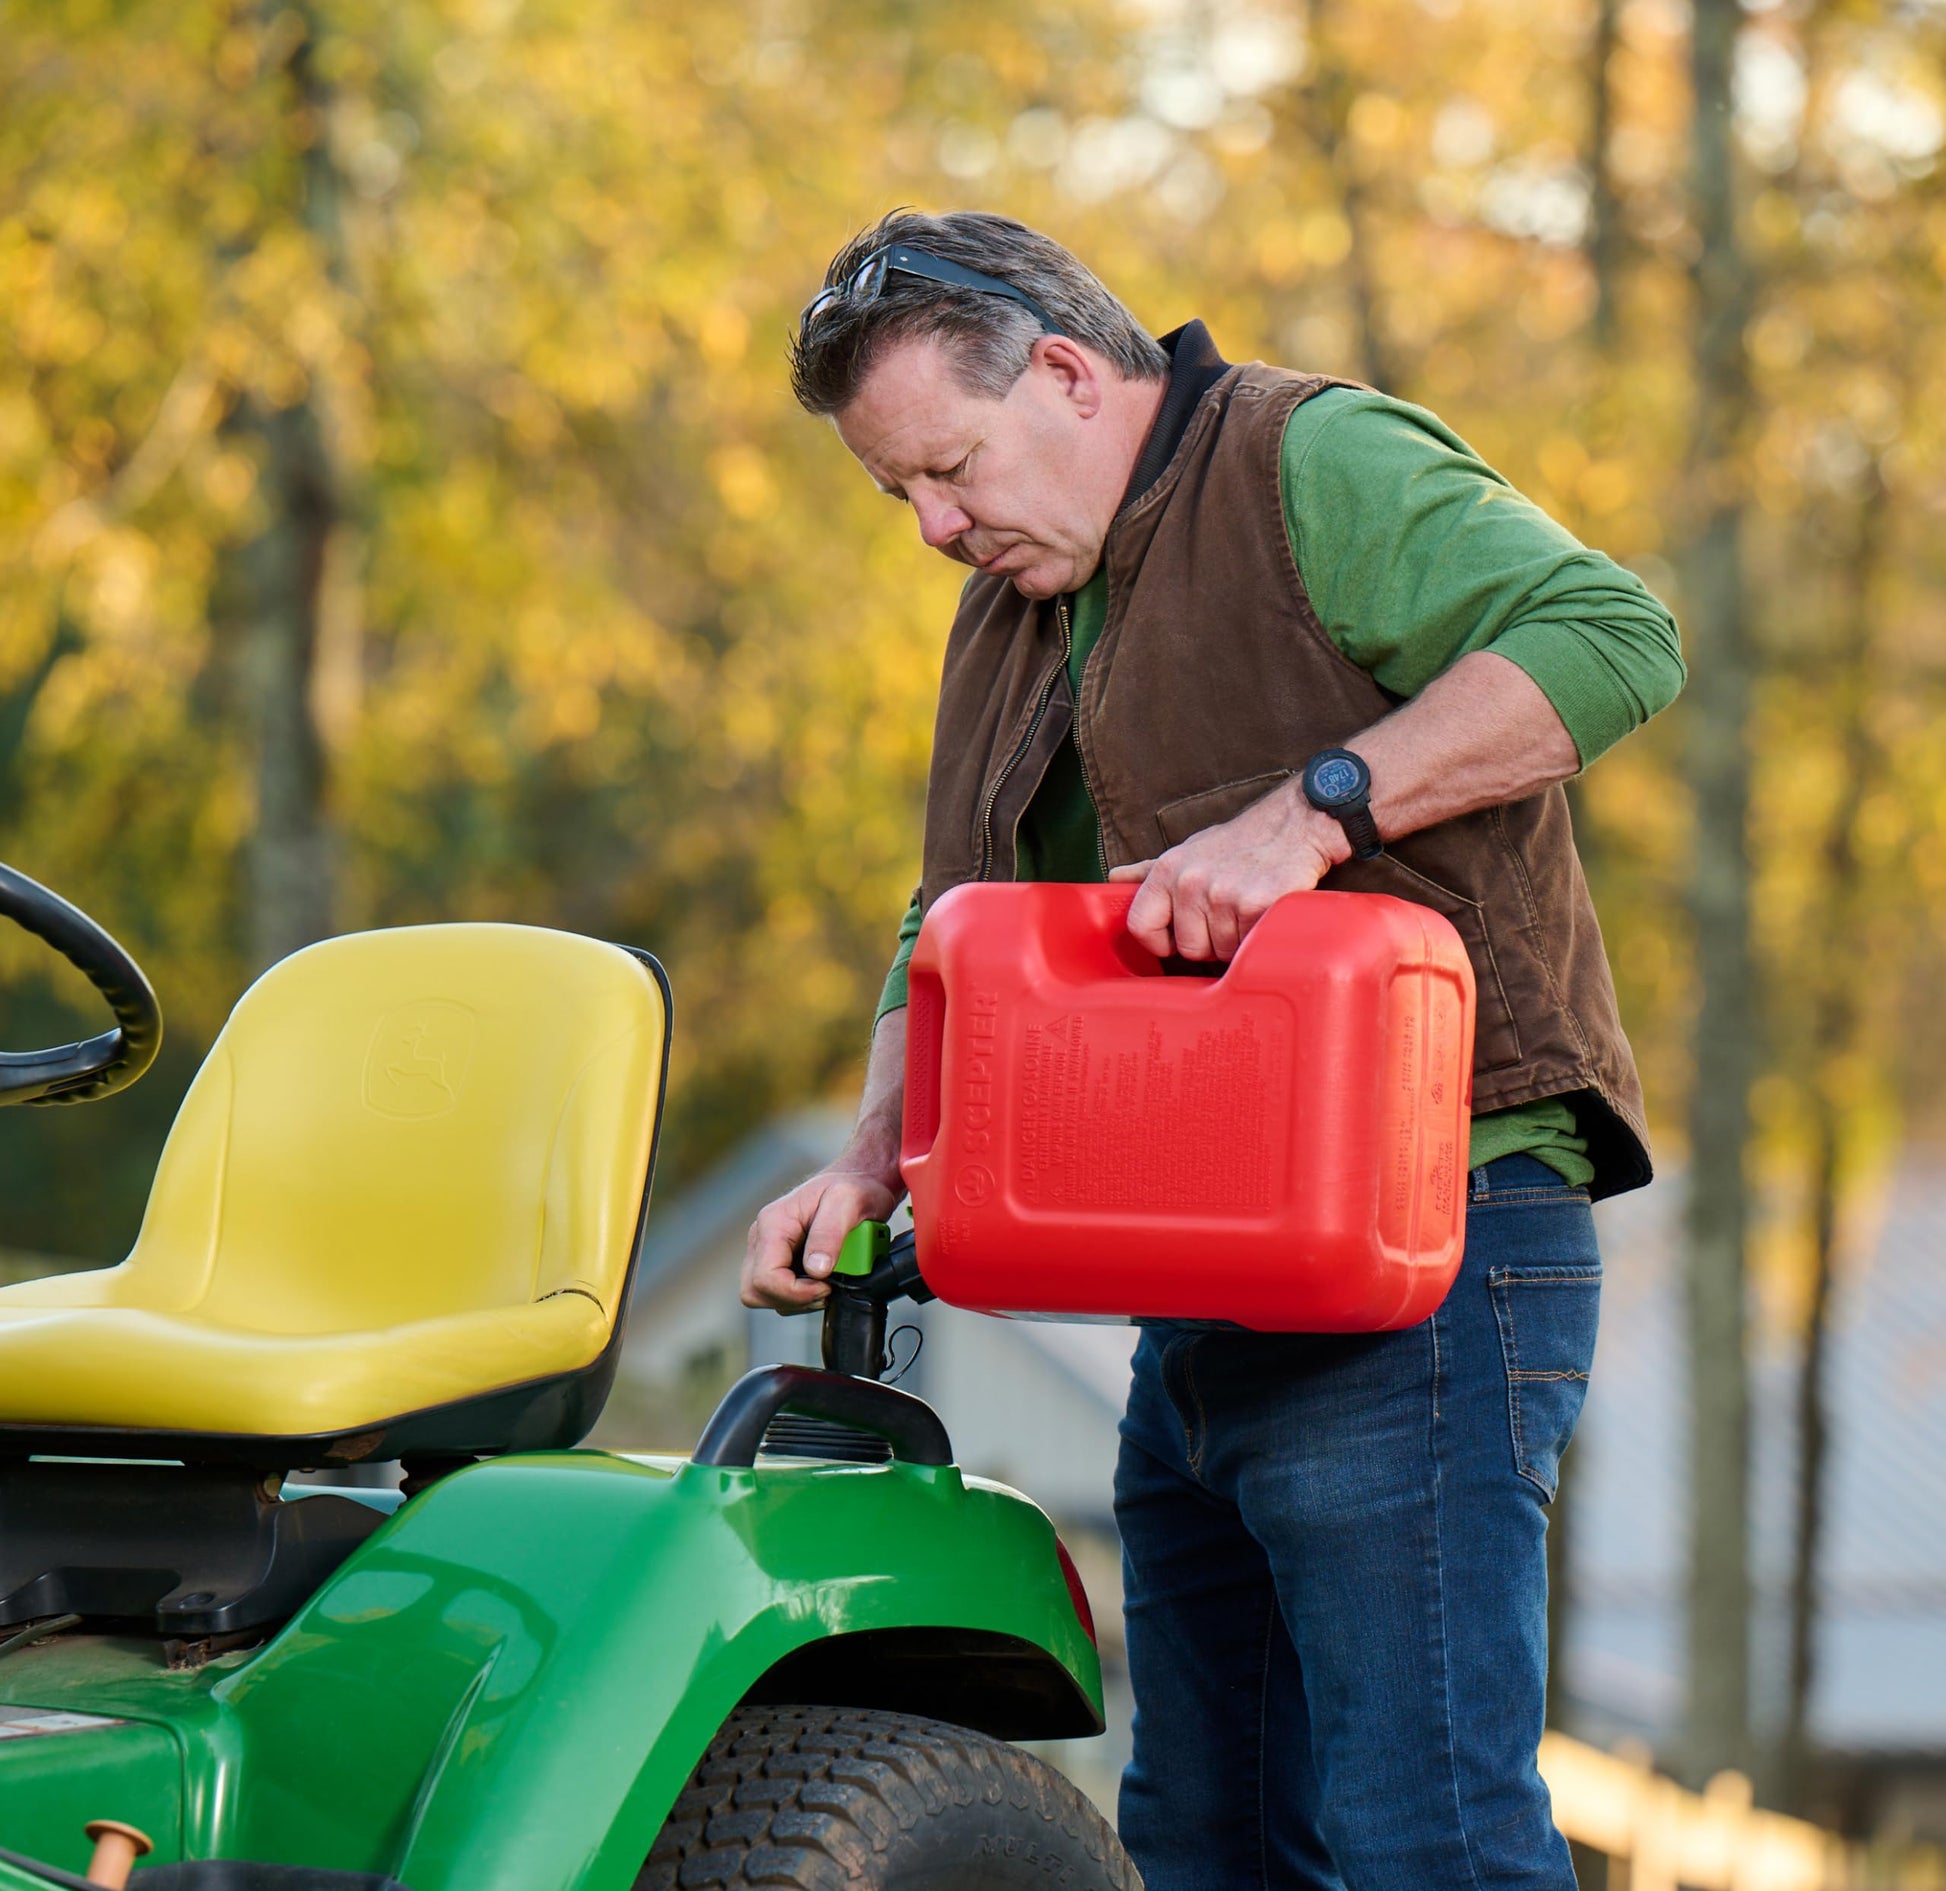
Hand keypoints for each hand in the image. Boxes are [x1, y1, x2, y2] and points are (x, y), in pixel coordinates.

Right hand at [740, 1162, 902, 1311]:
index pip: (765, 1277)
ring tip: (826, 1283)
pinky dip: (799, 1295)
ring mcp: (766, 1250)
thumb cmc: (854, 1188)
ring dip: (796, 1299)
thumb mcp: (848, 1202)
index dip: (796, 1292)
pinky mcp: (777, 1260)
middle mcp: (762, 1237)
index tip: (827, 1286)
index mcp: (773, 1223)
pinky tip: (821, 1280)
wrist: (859, 1182)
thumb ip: (830, 1234)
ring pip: (763, 1296)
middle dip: (792, 1299)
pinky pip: (776, 1292)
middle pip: (754, 1291)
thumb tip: (816, 1269)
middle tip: (825, 1288)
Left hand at [1109, 779, 1350, 960]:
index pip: (1140, 925)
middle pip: (1188, 948)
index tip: (1178, 938)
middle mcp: (1190, 882)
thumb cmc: (1239, 844)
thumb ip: (1150, 870)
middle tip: (1228, 915)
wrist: (1295, 824)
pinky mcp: (1255, 905)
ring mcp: (1222, 894)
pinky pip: (1249, 948)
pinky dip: (1259, 938)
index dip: (1159, 941)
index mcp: (1167, 870)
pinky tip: (1265, 914)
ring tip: (1248, 910)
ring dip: (1238, 941)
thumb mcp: (1189, 850)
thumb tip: (1115, 879)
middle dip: (1210, 942)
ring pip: (1221, 952)